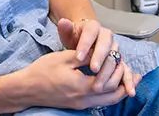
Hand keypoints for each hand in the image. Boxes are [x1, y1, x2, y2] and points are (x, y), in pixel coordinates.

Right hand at [14, 50, 141, 110]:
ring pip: (108, 101)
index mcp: (82, 86)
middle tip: (131, 70)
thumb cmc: (43, 71)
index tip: (118, 54)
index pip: (110, 79)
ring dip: (120, 90)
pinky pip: (100, 103)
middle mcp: (84, 99)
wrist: (26, 88)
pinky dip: (110, 95)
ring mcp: (81, 104)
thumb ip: (86, 56)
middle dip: (124, 81)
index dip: (116, 67)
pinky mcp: (77, 105)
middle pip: (114, 94)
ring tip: (130, 81)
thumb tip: (102, 52)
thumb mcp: (65, 58)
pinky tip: (112, 86)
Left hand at [57, 18, 137, 96]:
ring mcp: (114, 49)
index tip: (78, 57)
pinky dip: (128, 81)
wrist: (85, 41)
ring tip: (102, 83)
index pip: (91, 33)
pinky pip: (125, 70)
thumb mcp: (68, 32)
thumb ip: (65, 29)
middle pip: (106, 45)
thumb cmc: (75, 38)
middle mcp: (106, 36)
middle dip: (100, 58)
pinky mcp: (118, 61)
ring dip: (111, 71)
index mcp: (94, 27)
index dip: (85, 44)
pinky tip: (130, 91)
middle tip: (93, 69)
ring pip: (116, 58)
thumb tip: (63, 22)